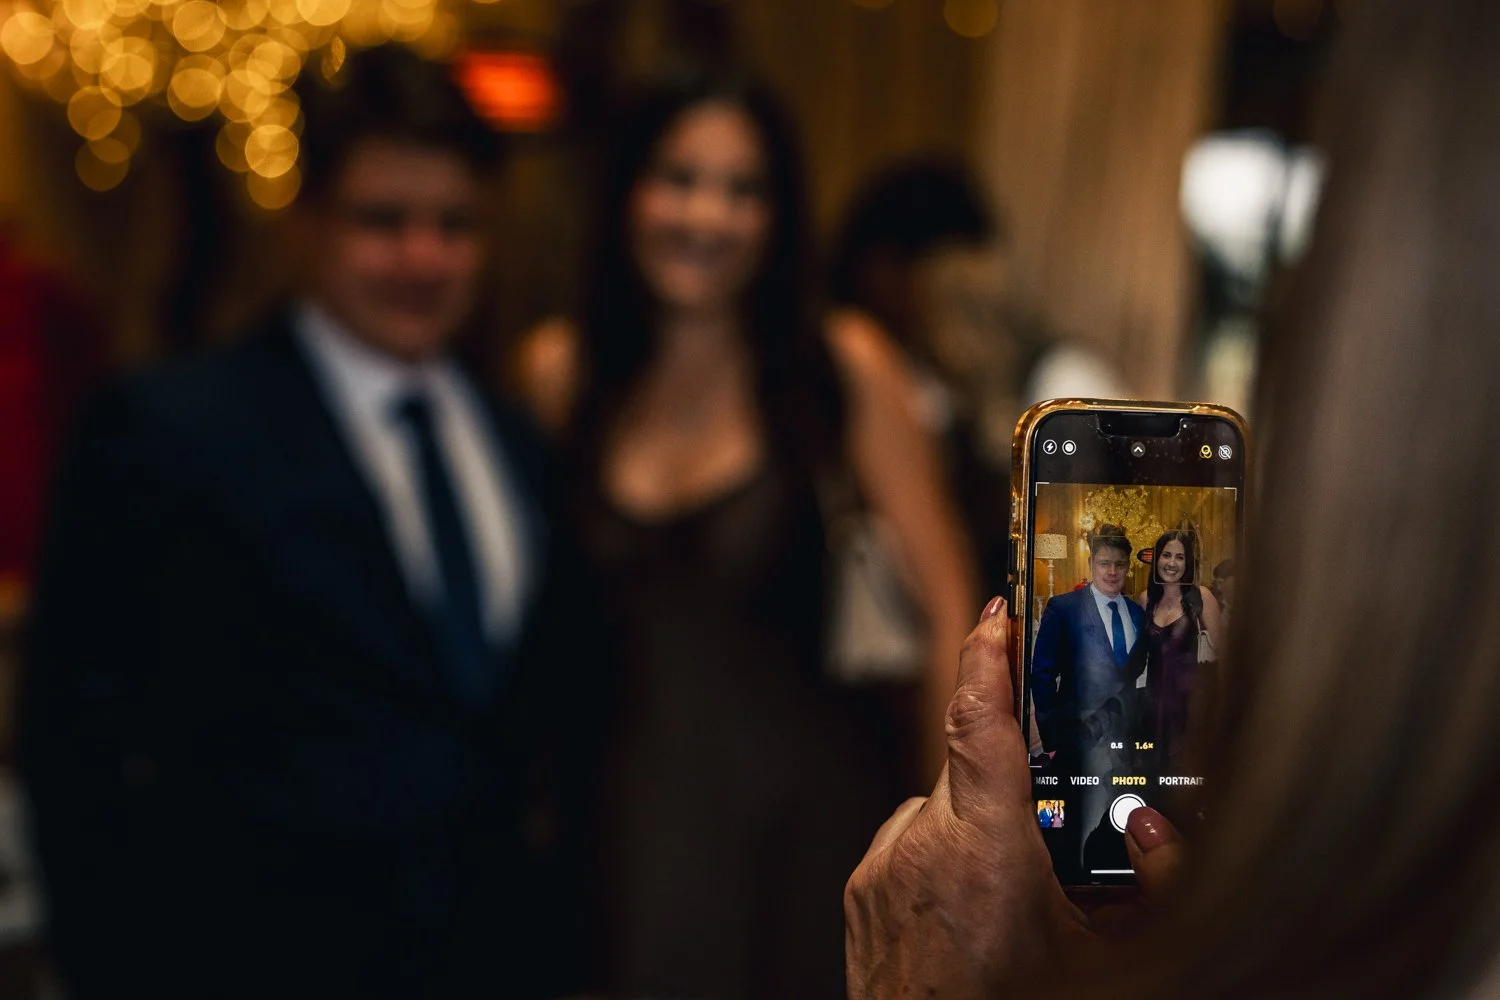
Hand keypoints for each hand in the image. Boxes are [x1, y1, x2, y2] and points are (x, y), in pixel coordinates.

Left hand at [844, 598, 1185, 999]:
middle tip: (1041, 838)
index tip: (998, 615)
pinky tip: (965, 911)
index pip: (978, 720)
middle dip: (1008, 785)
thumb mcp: (1111, 954)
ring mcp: (882, 868)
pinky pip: (908, 845)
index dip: (987, 656)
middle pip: (969, 769)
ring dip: (974, 831)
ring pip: (939, 811)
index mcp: (985, 850)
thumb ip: (1153, 886)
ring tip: (1003, 899)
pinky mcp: (860, 890)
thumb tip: (1151, 830)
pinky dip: (939, 859)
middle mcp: (922, 846)